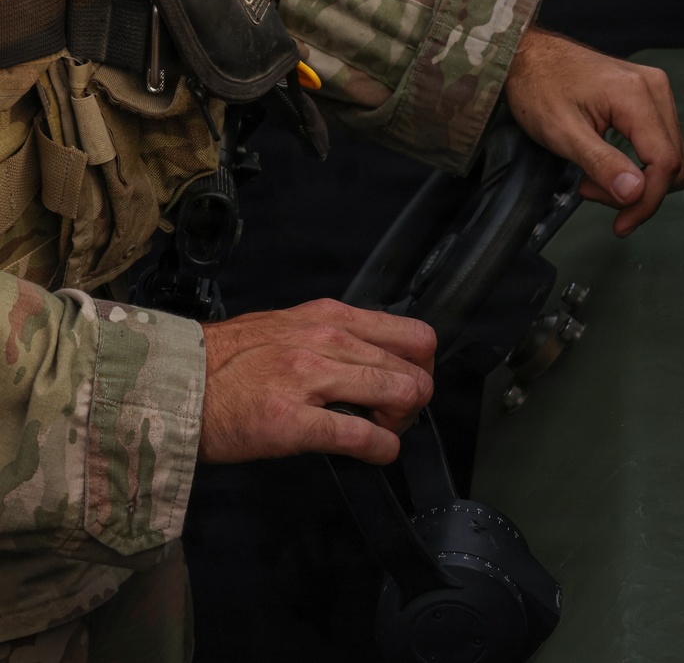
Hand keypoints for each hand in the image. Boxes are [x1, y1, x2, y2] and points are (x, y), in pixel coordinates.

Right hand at [199, 298, 435, 464]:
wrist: (173, 383)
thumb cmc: (228, 361)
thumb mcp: (289, 327)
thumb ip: (334, 337)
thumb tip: (375, 358)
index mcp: (330, 317)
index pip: (415, 336)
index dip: (422, 367)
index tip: (407, 384)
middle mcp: (327, 340)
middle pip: (413, 371)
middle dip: (413, 402)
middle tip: (391, 417)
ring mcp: (311, 378)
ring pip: (399, 396)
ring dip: (399, 424)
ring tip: (380, 433)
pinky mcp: (294, 421)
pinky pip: (363, 436)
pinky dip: (381, 450)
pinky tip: (375, 454)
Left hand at [504, 27, 683, 237]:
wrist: (529, 56)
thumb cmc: (538, 88)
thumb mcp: (563, 133)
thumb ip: (601, 164)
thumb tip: (635, 193)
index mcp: (636, 96)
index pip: (664, 162)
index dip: (647, 202)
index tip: (622, 225)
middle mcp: (655, 89)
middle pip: (671, 163)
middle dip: (637, 193)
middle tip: (592, 193)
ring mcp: (654, 91)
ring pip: (668, 157)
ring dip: (636, 182)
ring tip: (593, 180)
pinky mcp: (648, 97)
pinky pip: (658, 144)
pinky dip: (636, 166)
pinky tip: (605, 167)